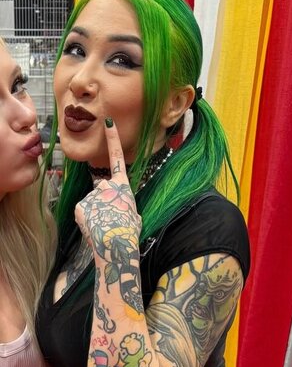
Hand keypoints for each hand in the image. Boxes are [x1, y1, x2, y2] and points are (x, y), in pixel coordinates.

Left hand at [74, 119, 141, 262]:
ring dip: (96, 213)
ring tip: (104, 226)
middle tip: (110, 220)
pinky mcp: (81, 205)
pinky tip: (94, 228)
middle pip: (102, 190)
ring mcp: (92, 194)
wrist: (116, 245)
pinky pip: (83, 212)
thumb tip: (124, 211)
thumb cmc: (129, 234)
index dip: (112, 139)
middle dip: (104, 202)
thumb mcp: (135, 217)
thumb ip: (127, 207)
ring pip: (92, 203)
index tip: (108, 121)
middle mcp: (106, 185)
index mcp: (123, 187)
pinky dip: (87, 220)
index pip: (117, 157)